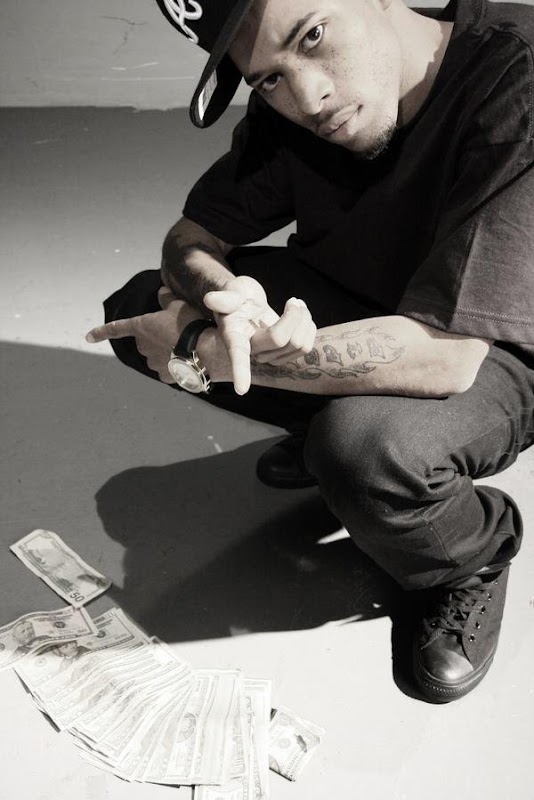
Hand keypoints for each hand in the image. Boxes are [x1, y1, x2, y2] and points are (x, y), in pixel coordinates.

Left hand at [85, 291, 201, 383]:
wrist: (206, 351)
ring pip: (156, 356)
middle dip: (156, 338)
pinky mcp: (165, 376)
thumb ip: (167, 299)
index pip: (117, 328)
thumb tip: (162, 291)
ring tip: (186, 346)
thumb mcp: (179, 305)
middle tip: (176, 333)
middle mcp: (143, 346)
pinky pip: (168, 369)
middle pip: (145, 342)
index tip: (88, 337)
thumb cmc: (190, 324)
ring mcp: (153, 363)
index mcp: (141, 327)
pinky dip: (175, 365)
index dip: (101, 332)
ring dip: (166, 352)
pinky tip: (188, 359)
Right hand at [204, 276, 315, 394]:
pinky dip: (309, 326)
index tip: (241, 390)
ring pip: (298, 345)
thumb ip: (224, 296)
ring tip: (297, 304)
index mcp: (234, 336)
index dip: (240, 371)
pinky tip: (301, 315)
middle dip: (294, 316)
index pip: (237, 355)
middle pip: (281, 340)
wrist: (245, 301)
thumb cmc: (237, 295)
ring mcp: (268, 355)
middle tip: (293, 300)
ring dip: (305, 320)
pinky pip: (306, 346)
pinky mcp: (283, 354)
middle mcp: (251, 351)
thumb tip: (211, 299)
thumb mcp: (230, 289)